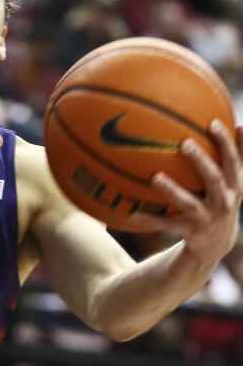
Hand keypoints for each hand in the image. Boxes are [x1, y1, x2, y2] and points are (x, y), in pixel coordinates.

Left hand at [149, 122, 242, 266]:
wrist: (216, 242)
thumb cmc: (223, 199)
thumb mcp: (234, 181)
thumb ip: (238, 156)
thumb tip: (241, 125)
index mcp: (235, 186)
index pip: (234, 160)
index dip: (225, 143)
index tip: (212, 123)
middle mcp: (224, 202)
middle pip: (213, 179)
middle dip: (201, 161)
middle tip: (185, 143)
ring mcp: (206, 218)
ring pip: (189, 203)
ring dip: (173, 190)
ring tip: (155, 177)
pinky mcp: (189, 231)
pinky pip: (167, 224)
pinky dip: (150, 219)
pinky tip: (132, 213)